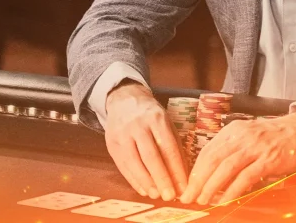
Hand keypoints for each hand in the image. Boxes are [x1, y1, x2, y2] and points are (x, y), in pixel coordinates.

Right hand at [104, 82, 187, 200]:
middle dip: (161, 179)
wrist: (124, 100)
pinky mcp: (111, 143)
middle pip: (151, 156)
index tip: (183, 187)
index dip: (176, 170)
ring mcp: (122, 134)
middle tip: (170, 196)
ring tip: (156, 195)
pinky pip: (123, 166)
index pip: (168, 148)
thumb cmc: (150, 115)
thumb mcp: (166, 122)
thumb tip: (182, 174)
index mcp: (156, 119)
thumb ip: (173, 145)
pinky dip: (133, 180)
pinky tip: (143, 190)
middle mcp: (138, 126)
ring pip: (134, 163)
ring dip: (147, 182)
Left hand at [180, 110, 295, 205]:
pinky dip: (233, 189)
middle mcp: (242, 136)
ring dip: (211, 186)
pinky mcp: (268, 159)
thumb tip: (214, 175)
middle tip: (189, 197)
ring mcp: (255, 147)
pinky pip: (246, 176)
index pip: (208, 151)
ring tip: (203, 200)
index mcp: (234, 130)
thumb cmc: (275, 137)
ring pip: (226, 168)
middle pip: (213, 159)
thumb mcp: (249, 136)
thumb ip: (233, 150)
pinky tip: (225, 200)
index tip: (188, 186)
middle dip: (198, 181)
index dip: (196, 170)